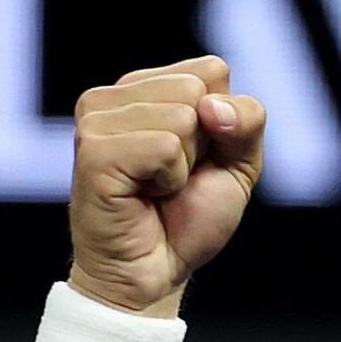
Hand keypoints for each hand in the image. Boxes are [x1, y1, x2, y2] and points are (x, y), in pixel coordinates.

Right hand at [68, 56, 267, 314]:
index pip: (212, 69)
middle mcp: (115, 95)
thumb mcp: (238, 163)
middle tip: (173, 179)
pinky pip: (163, 147)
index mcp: (145, 87)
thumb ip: (246, 121)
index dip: (224, 122)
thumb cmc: (189, 218)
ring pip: (182, 117)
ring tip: (155, 188)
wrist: (156, 272)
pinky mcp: (94, 149)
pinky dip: (169, 180)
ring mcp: (97, 119)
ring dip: (184, 166)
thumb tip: (211, 106)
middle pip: (197, 89)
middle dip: (204, 145)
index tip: (198, 158)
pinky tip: (143, 195)